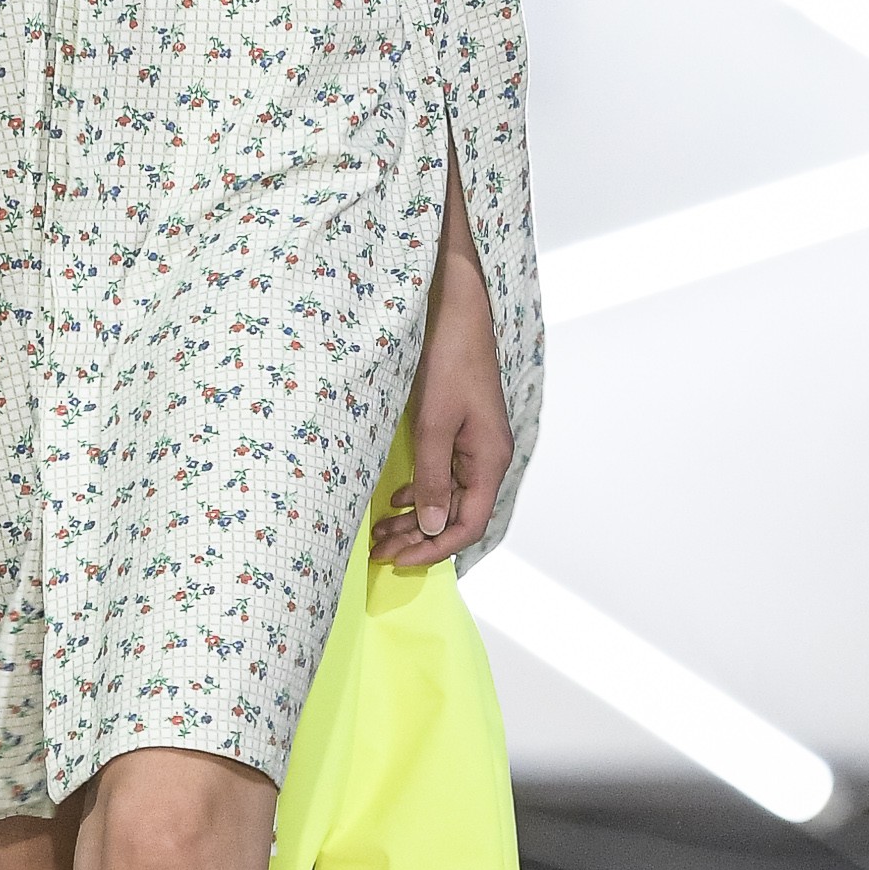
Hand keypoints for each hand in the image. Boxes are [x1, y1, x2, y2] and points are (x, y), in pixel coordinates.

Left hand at [372, 180, 511, 569]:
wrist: (457, 309)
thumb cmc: (448, 359)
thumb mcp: (433, 423)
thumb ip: (431, 476)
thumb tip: (432, 527)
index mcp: (489, 459)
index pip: (468, 524)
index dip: (436, 548)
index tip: (399, 560)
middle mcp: (486, 457)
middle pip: (457, 515)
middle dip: (419, 537)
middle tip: (379, 552)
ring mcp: (474, 444)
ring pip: (447, 496)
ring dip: (415, 517)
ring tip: (380, 534)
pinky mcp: (460, 430)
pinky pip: (442, 474)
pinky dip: (418, 491)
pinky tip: (393, 500)